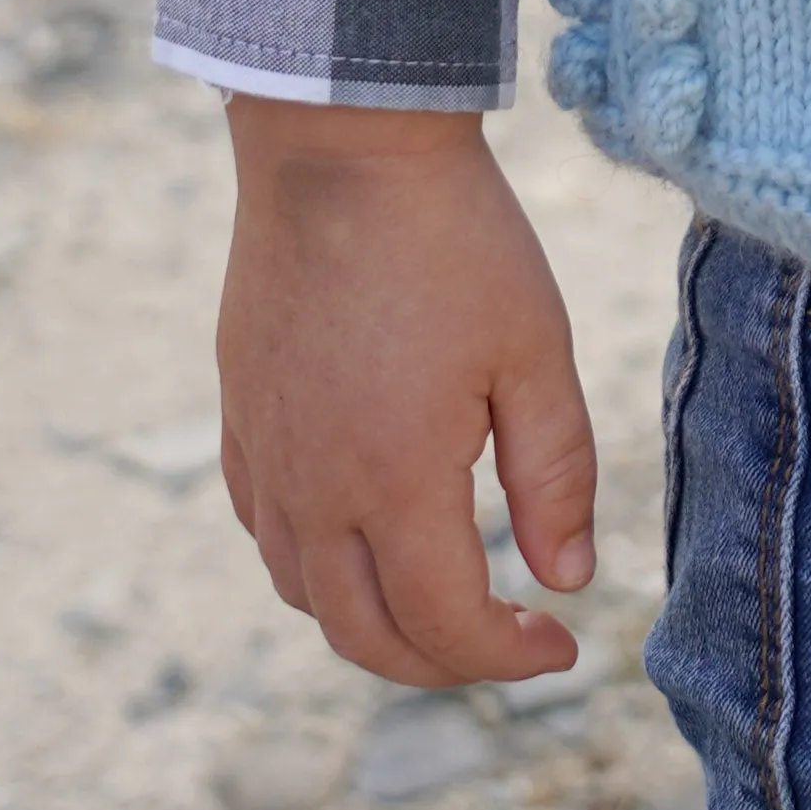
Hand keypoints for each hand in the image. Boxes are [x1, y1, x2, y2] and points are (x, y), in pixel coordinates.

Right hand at [215, 101, 599, 684]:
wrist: (342, 145)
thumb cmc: (454, 239)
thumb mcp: (535, 352)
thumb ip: (556, 475)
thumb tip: (570, 578)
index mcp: (394, 484)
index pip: (446, 626)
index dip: (509, 657)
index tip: (562, 644)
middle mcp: (315, 489)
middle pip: (364, 636)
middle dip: (442, 663)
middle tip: (505, 640)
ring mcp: (267, 453)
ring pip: (303, 595)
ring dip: (372, 624)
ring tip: (440, 600)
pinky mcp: (241, 412)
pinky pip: (264, 529)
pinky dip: (312, 566)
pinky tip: (361, 534)